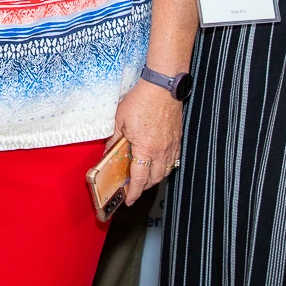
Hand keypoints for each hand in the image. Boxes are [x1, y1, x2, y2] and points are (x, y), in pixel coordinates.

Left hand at [112, 80, 182, 204]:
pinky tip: (159, 163)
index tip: (129, 199)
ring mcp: (171, 145)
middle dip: (143, 187)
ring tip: (145, 177)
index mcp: (145, 149)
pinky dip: (166, 166)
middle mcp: (161, 151)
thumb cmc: (142, 100)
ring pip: (166, 171)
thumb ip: (114, 139)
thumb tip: (109, 151)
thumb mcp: (120, 119)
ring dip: (155, 178)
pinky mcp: (177, 138)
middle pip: (154, 179)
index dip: (133, 192)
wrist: (163, 86)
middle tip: (134, 187)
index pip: (139, 179)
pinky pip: (174, 160)